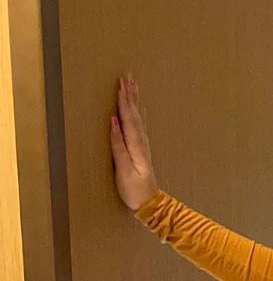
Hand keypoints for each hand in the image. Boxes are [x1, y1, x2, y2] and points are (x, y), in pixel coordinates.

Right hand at [111, 71, 158, 210]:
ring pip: (139, 117)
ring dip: (135, 101)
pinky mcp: (141, 150)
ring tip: (133, 85)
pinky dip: (139, 114)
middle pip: (135, 114)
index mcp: (136, 146)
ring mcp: (143, 146)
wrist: (150, 204)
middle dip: (131, 95)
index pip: (129, 118)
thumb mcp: (124, 169)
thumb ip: (118, 146)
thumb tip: (114, 123)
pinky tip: (140, 108)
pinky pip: (140, 125)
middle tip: (128, 76)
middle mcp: (141, 142)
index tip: (121, 84)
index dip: (124, 101)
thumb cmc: (134, 190)